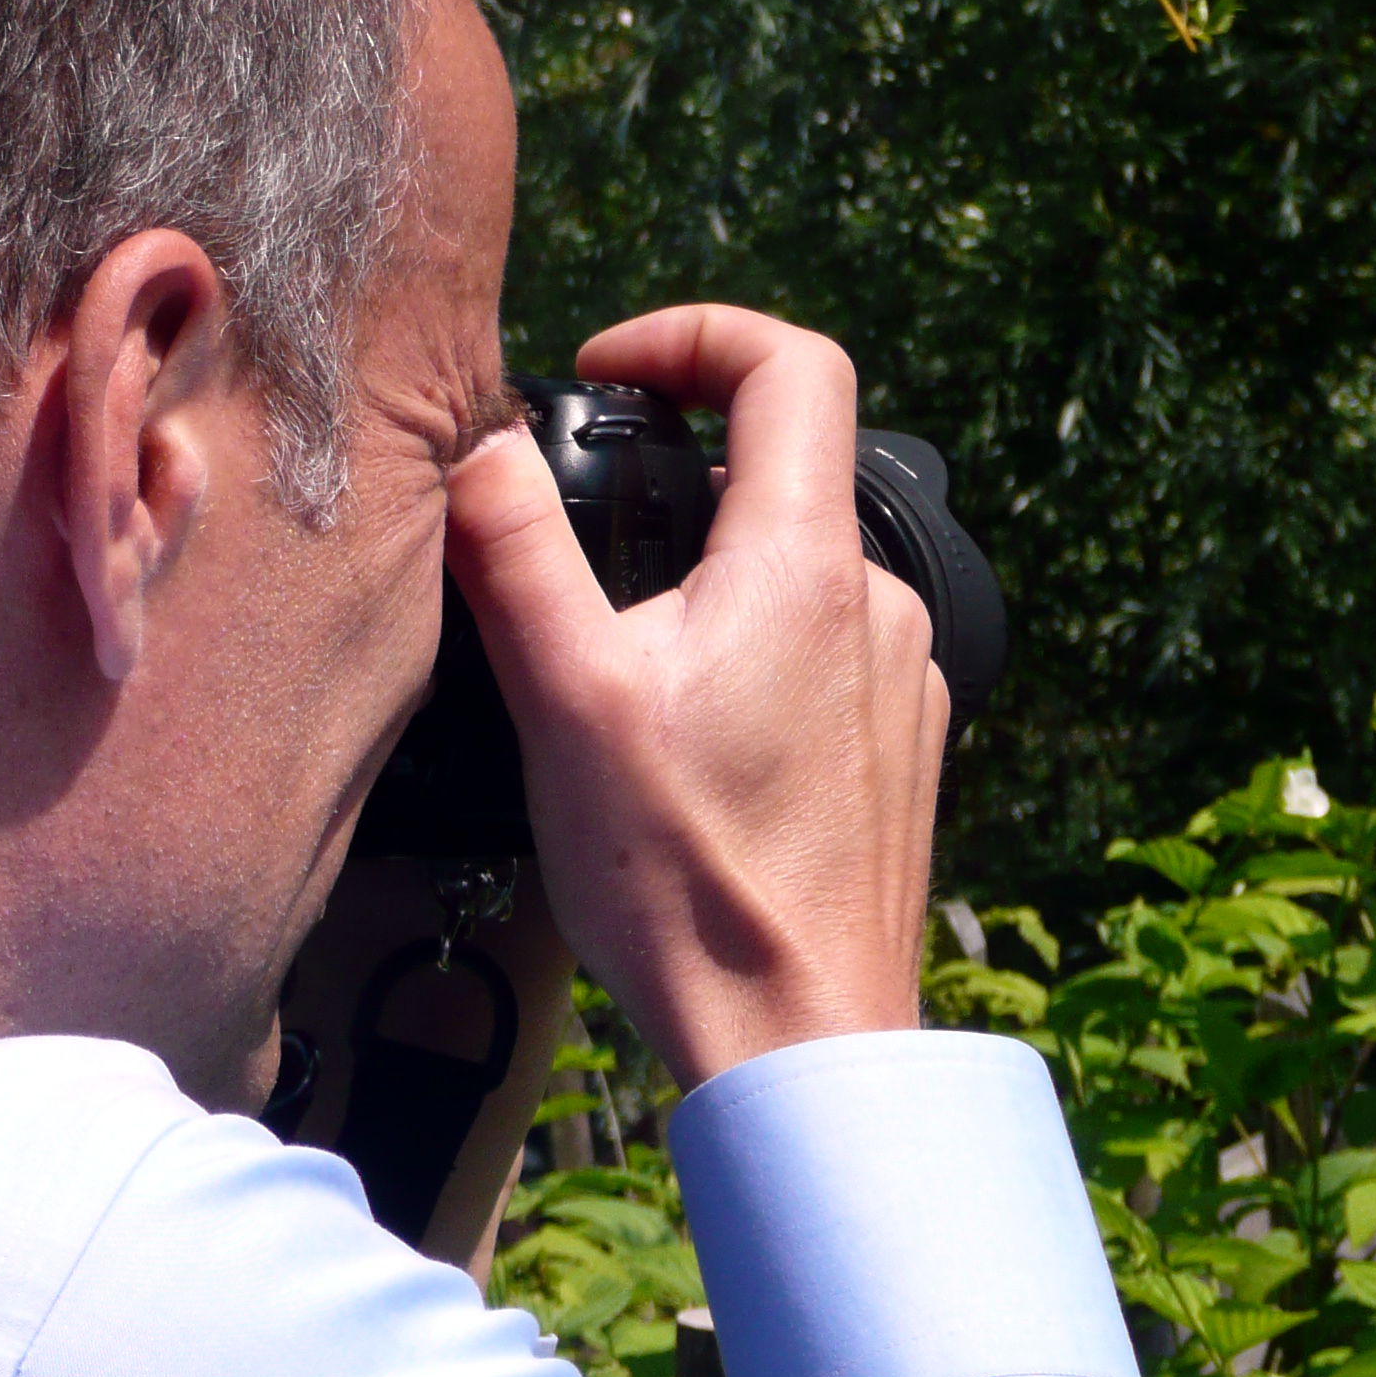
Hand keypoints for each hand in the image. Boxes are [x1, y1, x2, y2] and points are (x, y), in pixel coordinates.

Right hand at [446, 306, 947, 1089]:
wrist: (799, 1040)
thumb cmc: (684, 880)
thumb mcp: (565, 697)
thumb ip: (514, 550)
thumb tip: (476, 442)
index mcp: (804, 563)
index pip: (789, 364)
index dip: (692, 336)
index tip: (609, 373)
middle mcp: (877, 602)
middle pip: (783, 470)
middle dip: (672, 478)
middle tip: (576, 543)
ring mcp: (900, 680)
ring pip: (796, 570)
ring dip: (707, 579)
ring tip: (616, 666)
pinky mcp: (898, 749)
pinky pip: (820, 652)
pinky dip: (748, 653)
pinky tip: (684, 743)